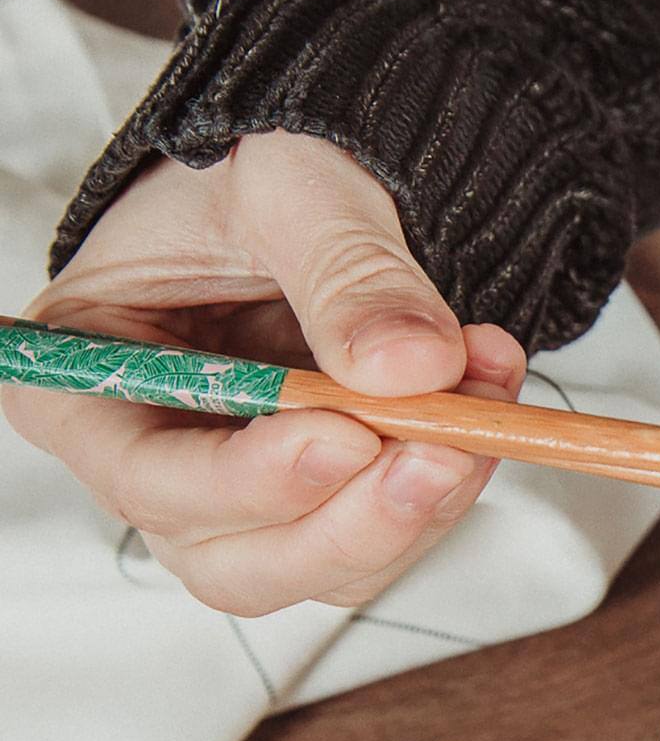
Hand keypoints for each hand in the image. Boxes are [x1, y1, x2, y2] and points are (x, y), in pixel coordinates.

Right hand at [1, 132, 523, 615]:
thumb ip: (347, 271)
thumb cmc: (260, 172)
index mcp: (88, 380)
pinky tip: (490, 399)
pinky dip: (455, 481)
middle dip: (351, 522)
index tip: (345, 441)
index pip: (146, 477)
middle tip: (446, 450)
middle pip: (237, 562)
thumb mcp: (294, 186)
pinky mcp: (331, 505)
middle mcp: (157, 462)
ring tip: (486, 399)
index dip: (248, 481)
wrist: (322, 179)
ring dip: (423, 503)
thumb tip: (412, 367)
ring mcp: (247, 500)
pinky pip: (394, 535)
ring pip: (329, 568)